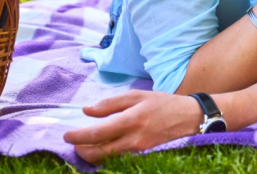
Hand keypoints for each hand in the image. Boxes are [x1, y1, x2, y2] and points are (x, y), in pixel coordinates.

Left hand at [63, 90, 200, 163]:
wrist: (190, 119)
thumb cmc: (163, 103)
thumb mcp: (138, 96)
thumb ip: (111, 104)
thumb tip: (87, 111)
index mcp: (131, 120)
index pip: (97, 133)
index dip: (78, 136)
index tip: (66, 135)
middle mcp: (133, 139)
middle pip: (98, 153)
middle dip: (81, 150)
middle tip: (74, 143)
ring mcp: (138, 151)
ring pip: (106, 160)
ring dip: (91, 155)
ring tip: (85, 146)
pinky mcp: (142, 157)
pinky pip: (118, 161)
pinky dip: (106, 157)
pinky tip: (102, 150)